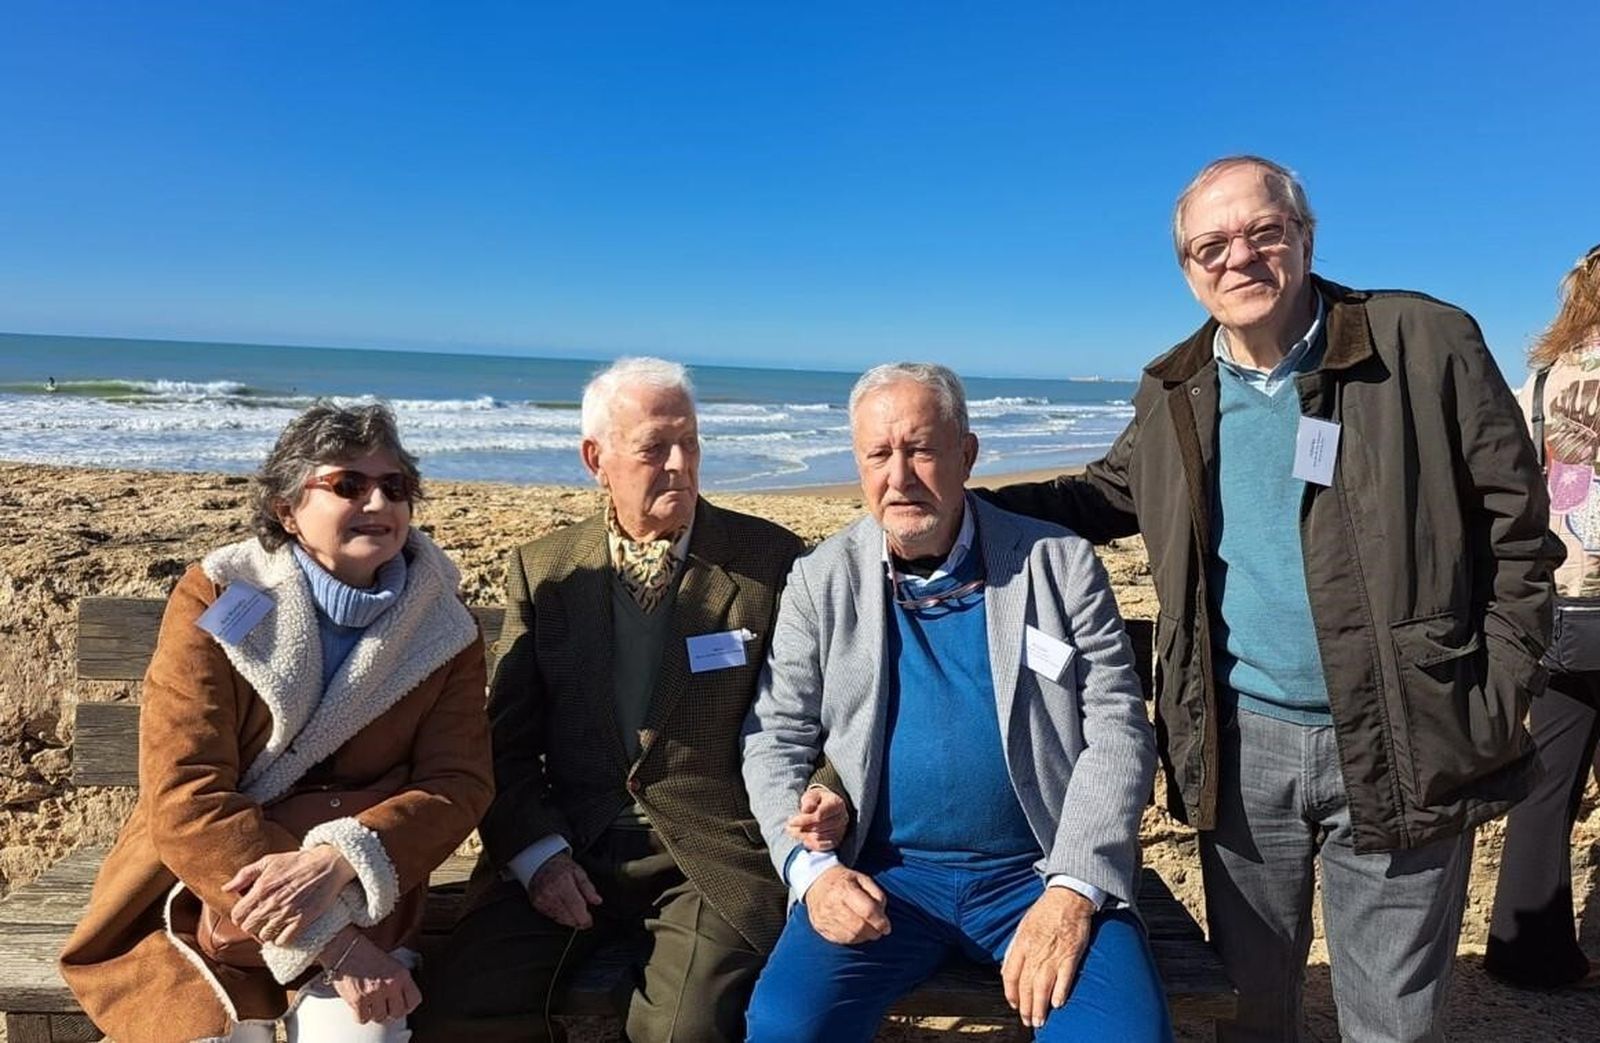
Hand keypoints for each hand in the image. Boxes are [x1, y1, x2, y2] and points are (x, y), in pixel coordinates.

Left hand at [223, 845, 356, 944]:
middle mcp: (271, 904)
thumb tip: (226, 888)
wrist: (328, 864)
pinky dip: (280, 939)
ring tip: (271, 926)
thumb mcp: (268, 861)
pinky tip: (283, 931)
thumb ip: (245, 874)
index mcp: (261, 889)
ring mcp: (287, 914)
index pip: (237, 915)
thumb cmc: (297, 861)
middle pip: (248, 928)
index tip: (247, 913)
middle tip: (259, 920)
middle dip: (251, 925)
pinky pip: (283, 940)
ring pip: (264, 936)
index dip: (240, 916)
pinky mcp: (302, 920)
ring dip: (265, 933)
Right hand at [321, 929, 421, 1024]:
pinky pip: (363, 1019)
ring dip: (374, 1012)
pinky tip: (360, 1004)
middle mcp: (390, 985)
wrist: (345, 950)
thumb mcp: (392, 963)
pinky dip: (361, 1015)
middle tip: (384, 1004)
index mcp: (401, 974)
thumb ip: (400, 981)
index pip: (414, 1000)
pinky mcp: (358, 1001)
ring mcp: (374, 994)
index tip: (402, 1004)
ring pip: (380, 1017)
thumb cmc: (366, 954)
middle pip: (397, 1013)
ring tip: (370, 1001)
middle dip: (390, 1010)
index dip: (407, 1005)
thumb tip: (403, 1000)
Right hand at [527, 852, 602, 928]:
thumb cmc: (561, 867)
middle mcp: (551, 892)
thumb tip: (597, 901)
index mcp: (563, 882)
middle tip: (584, 914)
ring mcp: (542, 899)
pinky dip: (560, 915)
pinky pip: (552, 917)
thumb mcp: (579, 871)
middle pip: (568, 917)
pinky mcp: (537, 905)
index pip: (576, 907)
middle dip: (578, 919)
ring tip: (573, 908)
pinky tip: (563, 907)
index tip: (590, 920)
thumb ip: (588, 887)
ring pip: (561, 919)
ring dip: (570, 918)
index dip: (585, 918)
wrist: (540, 863)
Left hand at [786, 786, 846, 851]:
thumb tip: (806, 809)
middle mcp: (842, 818)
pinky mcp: (837, 840)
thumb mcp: (812, 795)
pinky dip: (812, 844)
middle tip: (789, 827)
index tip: (791, 821)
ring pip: (820, 837)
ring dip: (804, 836)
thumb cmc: (818, 800)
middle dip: (801, 828)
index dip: (803, 820)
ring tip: (794, 832)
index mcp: (837, 804)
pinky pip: (824, 846)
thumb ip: (809, 800)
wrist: (826, 806)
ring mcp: (841, 830)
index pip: (819, 815)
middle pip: (818, 827)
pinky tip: (804, 840)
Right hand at [803, 866, 890, 944]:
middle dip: (873, 932)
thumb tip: (883, 917)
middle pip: (859, 926)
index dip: (880, 922)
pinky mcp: (820, 927)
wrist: (817, 882)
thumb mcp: (863, 879)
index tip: (887, 927)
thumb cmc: (845, 881)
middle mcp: (832, 903)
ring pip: (850, 936)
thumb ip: (877, 895)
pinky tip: (857, 933)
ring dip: (864, 937)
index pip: (867, 911)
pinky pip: (840, 940)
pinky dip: (853, 939)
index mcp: (845, 888)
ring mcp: (824, 917)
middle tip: (879, 931)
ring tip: (869, 931)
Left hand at [1000, 887, 1093, 1029]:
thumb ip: (1015, 949)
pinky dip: (1060, 992)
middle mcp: (1035, 951)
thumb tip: (1007, 972)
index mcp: (1021, 944)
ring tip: (1039, 1020)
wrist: (1068, 897)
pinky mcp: (1071, 954)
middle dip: (1026, 1007)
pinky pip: (1064, 978)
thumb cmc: (1045, 911)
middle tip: (1027, 1021)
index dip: (1010, 993)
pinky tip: (1057, 1004)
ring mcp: (1053, 954)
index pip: (1010, 975)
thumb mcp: (1023, 927)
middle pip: (1026, 985)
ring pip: (1042, 986)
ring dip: (1040, 1006)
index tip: (1014, 1004)